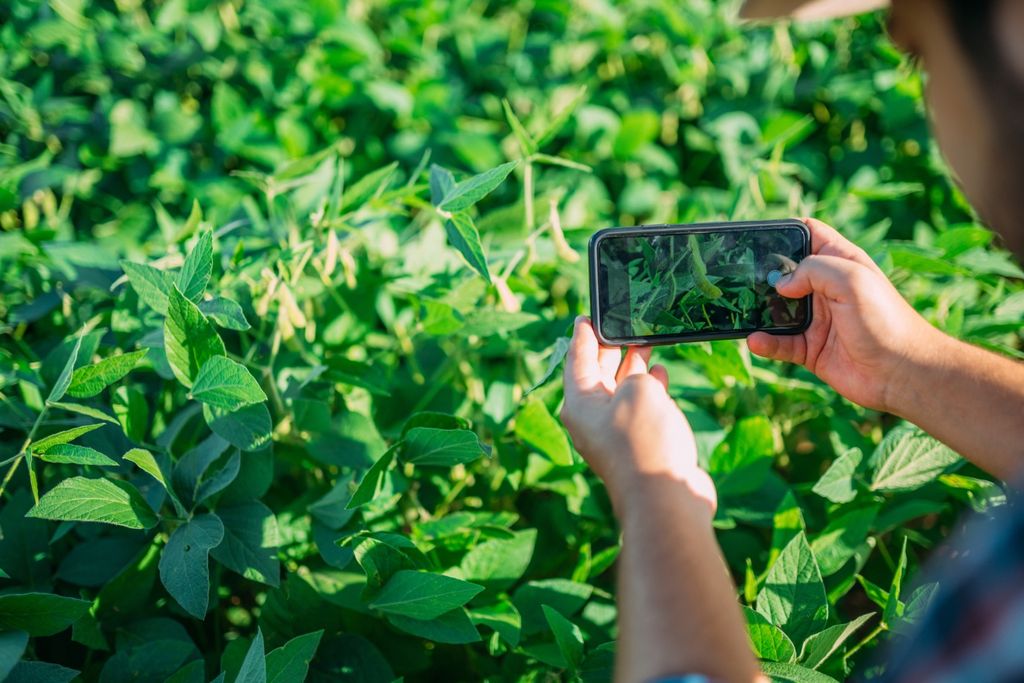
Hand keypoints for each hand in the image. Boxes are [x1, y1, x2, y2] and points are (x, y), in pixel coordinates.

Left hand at [560, 316, 715, 516]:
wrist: (665, 500)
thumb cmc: (645, 441)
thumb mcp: (638, 390)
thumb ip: (636, 374)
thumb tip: (642, 381)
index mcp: (580, 404)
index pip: (577, 360)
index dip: (583, 336)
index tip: (585, 316)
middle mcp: (593, 419)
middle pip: (599, 374)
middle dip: (611, 347)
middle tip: (621, 322)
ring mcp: (617, 434)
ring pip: (622, 390)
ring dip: (633, 366)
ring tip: (646, 342)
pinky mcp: (640, 444)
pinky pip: (641, 407)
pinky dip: (650, 387)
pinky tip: (661, 372)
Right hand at [747, 218, 941, 412]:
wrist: (902, 373)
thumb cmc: (885, 320)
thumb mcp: (851, 279)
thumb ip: (813, 269)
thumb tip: (780, 284)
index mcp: (840, 263)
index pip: (808, 235)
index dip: (785, 232)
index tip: (758, 237)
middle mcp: (826, 289)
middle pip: (785, 273)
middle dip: (762, 274)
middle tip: (736, 276)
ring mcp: (817, 320)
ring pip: (777, 310)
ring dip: (759, 311)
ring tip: (740, 310)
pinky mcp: (811, 349)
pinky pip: (780, 344)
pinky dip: (765, 343)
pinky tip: (755, 341)